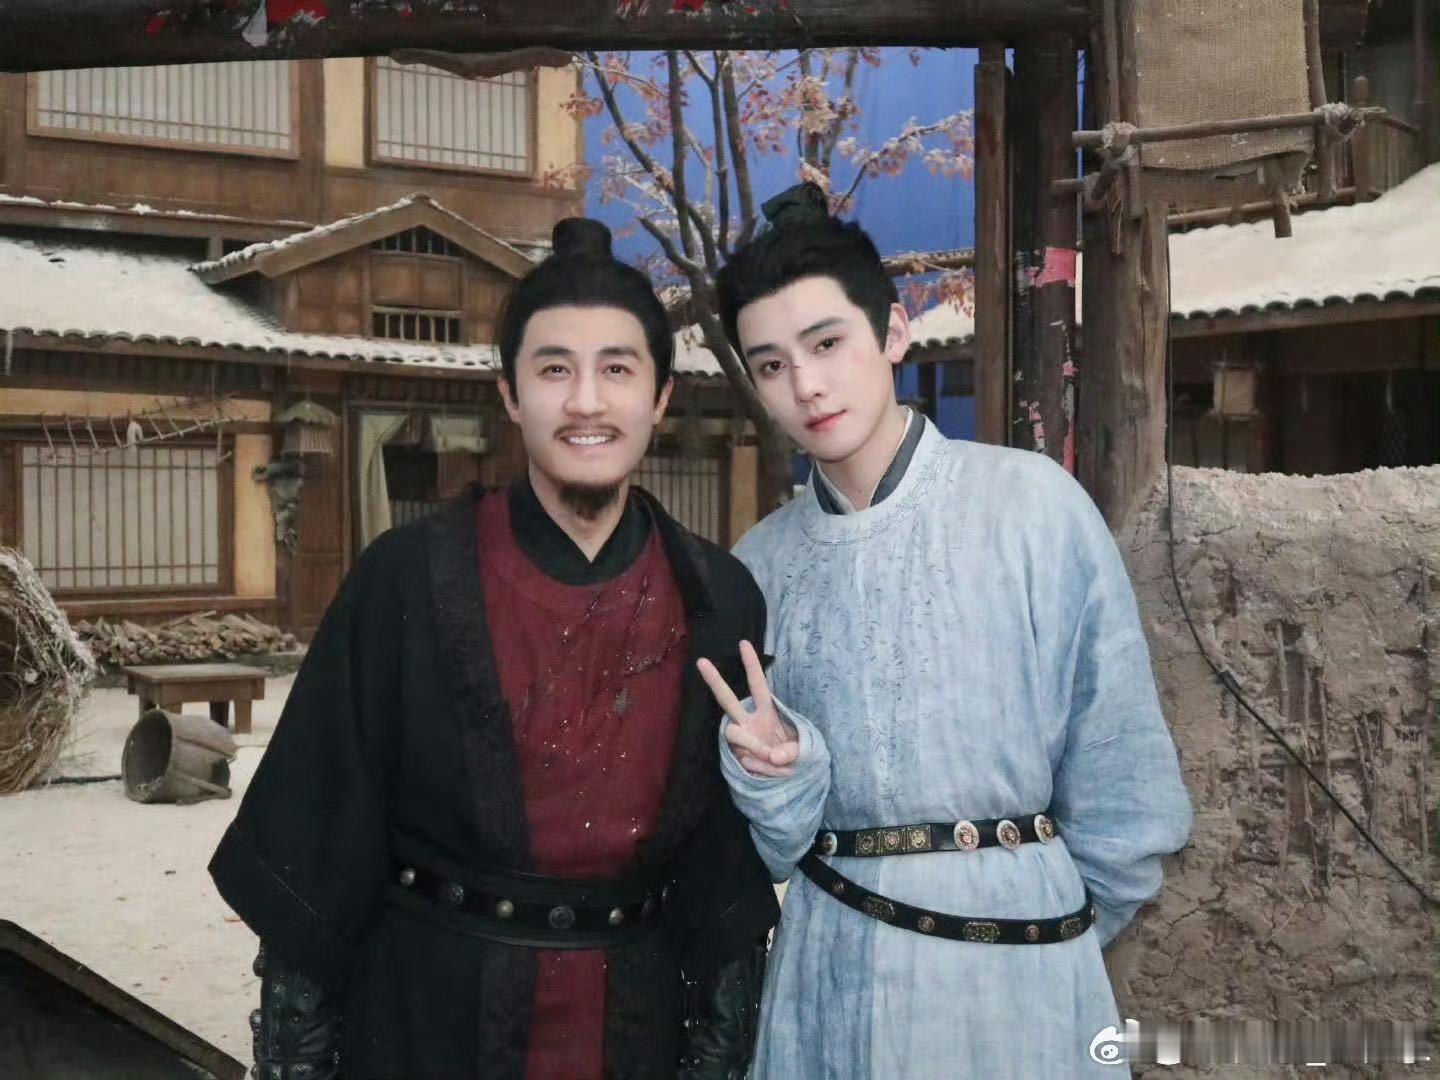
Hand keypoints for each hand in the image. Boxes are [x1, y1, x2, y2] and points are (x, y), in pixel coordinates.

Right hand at [696, 640, 799, 778]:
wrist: (788, 779)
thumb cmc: (793, 755)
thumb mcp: (801, 750)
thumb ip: (791, 751)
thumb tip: (775, 756)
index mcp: (766, 712)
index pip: (758, 685)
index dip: (751, 665)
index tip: (743, 643)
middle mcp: (748, 722)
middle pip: (727, 699)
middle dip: (714, 681)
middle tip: (701, 661)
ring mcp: (739, 740)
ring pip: (733, 733)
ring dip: (756, 747)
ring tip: (777, 759)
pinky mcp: (736, 758)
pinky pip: (747, 762)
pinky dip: (766, 770)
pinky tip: (778, 773)